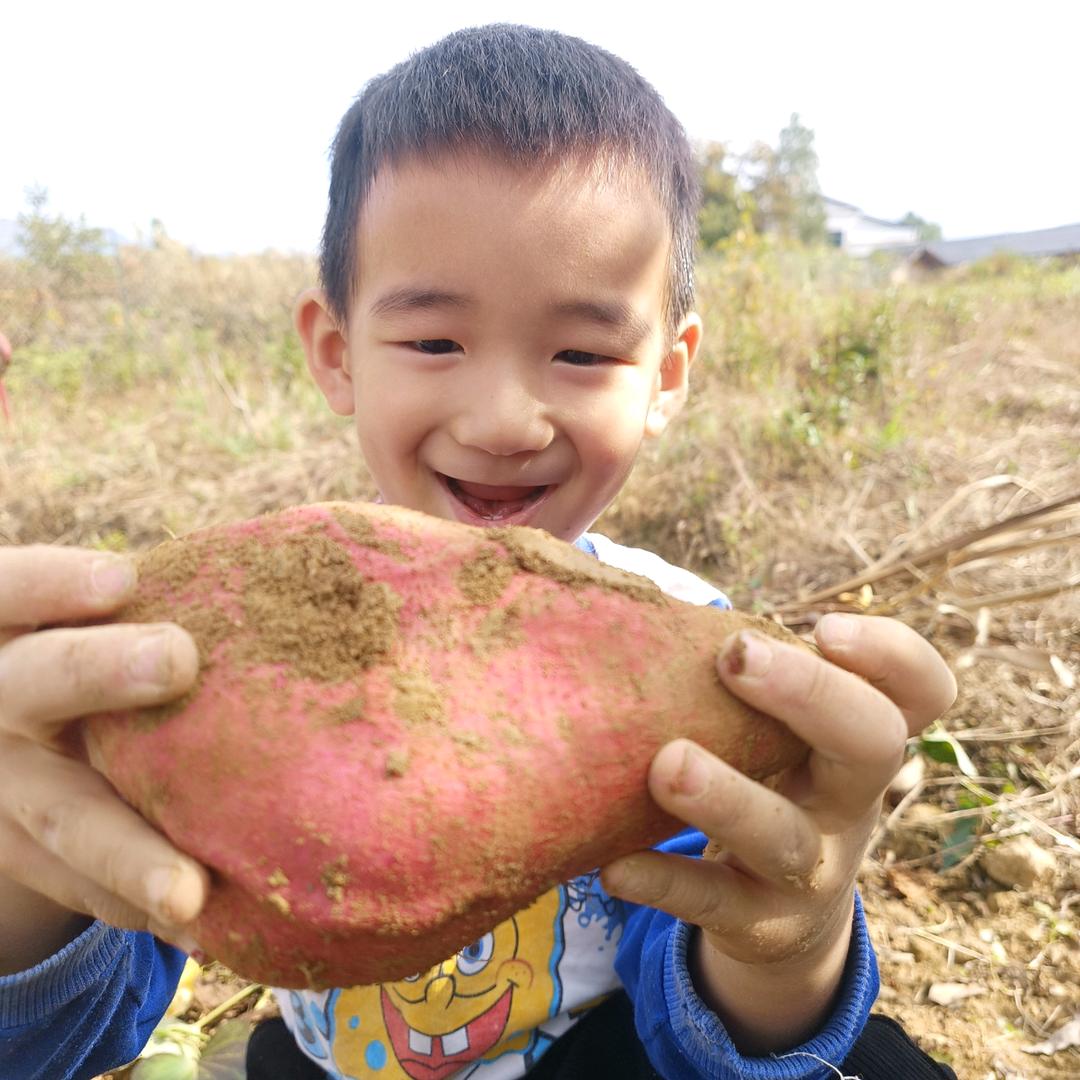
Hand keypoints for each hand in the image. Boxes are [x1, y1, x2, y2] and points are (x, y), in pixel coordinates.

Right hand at [0, 545, 205, 972]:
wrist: (19, 750)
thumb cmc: (100, 660)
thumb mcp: (96, 626)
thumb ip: (165, 600)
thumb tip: (320, 568)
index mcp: (8, 628)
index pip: (8, 589)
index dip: (53, 581)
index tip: (123, 578)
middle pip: (30, 683)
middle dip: (97, 670)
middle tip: (176, 658)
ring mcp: (3, 789)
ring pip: (59, 817)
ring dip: (126, 853)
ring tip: (191, 892)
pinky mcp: (25, 855)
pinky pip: (81, 887)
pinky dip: (142, 906)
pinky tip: (210, 928)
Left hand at [601, 613, 956, 1051]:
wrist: (778, 911)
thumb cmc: (763, 777)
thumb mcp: (774, 727)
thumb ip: (737, 667)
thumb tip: (611, 579)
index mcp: (858, 735)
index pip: (921, 690)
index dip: (893, 656)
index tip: (825, 627)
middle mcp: (849, 798)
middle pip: (871, 744)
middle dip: (811, 694)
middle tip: (736, 655)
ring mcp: (810, 866)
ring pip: (785, 835)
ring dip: (727, 798)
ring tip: (667, 763)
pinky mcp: (756, 920)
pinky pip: (714, 902)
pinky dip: (665, 881)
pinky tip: (615, 864)